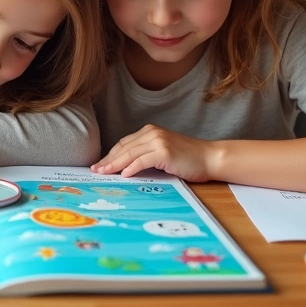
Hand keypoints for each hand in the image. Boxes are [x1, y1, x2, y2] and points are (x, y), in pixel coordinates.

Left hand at [90, 124, 215, 181]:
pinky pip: (142, 160)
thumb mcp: (163, 153)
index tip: (99, 165)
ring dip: (114, 165)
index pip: (123, 144)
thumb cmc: (188, 159)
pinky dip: (131, 168)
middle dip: (108, 160)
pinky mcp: (164, 152)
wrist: (210, 158)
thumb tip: (125, 168)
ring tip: (104, 173)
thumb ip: (146, 155)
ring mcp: (158, 141)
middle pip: (123, 148)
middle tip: (95, 171)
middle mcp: (152, 133)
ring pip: (130, 154)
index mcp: (150, 131)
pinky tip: (123, 175)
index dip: (110, 155)